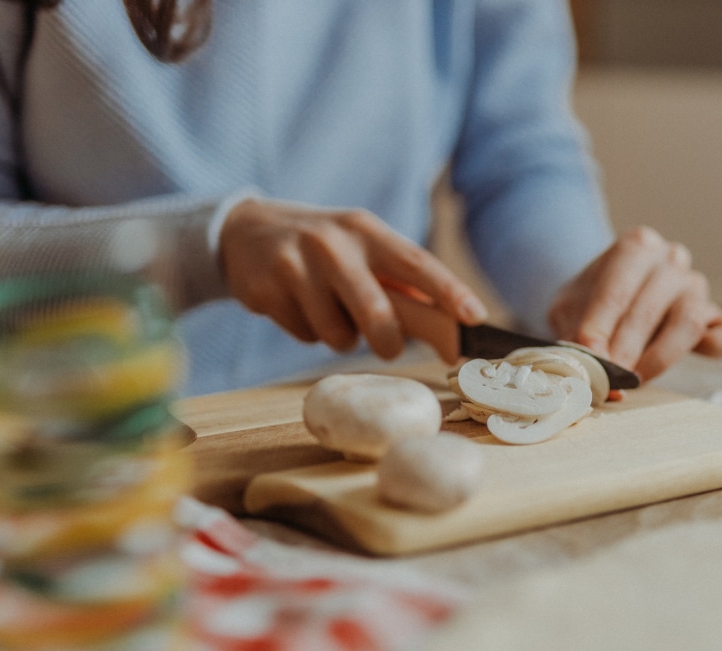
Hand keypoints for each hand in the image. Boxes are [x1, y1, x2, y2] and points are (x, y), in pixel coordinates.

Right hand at [219, 198, 486, 358]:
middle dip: (388, 341)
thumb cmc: (324, 249)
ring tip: (328, 310)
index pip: (417, 263)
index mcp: (366, 230)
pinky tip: (297, 306)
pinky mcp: (266, 288)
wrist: (246, 231)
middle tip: (389, 349)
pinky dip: (308, 331)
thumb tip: (450, 323)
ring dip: (340, 336)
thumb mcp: (362, 249)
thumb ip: (401, 283)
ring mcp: (296, 263)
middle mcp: (333, 243)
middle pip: (376, 310)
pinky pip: (304, 334)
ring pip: (337, 333)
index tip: (475, 317)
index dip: (449, 292)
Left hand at [548, 226, 721, 381]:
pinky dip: (719, 346)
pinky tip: (695, 356)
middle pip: (651, 308)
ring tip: (634, 379)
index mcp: (636, 246)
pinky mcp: (718, 316)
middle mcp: (671, 259)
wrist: (609, 296)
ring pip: (689, 321)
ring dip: (659, 357)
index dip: (601, 325)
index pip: (618, 288)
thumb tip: (589, 375)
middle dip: (626, 349)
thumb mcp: (569, 312)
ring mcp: (697, 286)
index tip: (589, 355)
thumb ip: (575, 337)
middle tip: (608, 378)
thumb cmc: (590, 302)